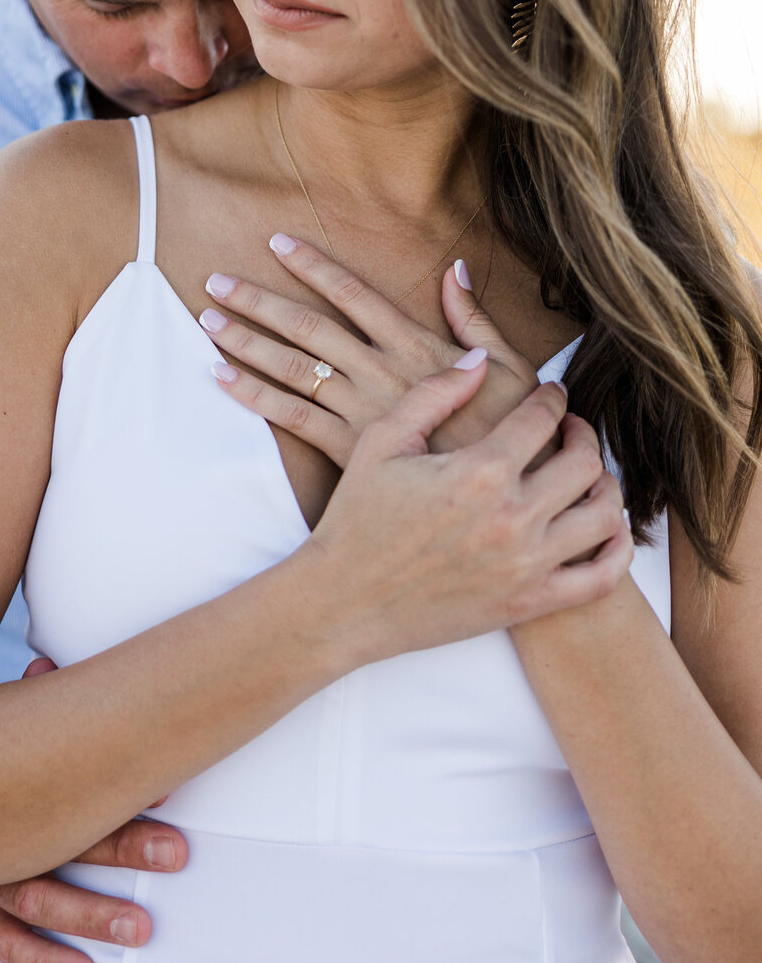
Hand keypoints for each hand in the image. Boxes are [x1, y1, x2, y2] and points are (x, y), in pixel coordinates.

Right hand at [0, 658, 186, 961]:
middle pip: (60, 843)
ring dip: (91, 918)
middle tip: (175, 853)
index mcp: (0, 782)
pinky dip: (40, 960)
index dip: (116, 787)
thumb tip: (45, 666)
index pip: (65, 786)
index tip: (167, 789)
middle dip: (121, 847)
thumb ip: (18, 699)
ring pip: (36, 903)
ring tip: (139, 930)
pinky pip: (5, 939)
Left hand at [201, 234, 538, 467]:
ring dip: (246, 342)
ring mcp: (361, 411)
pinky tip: (222, 378)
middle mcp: (380, 372)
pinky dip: (254, 396)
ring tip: (208, 321)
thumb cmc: (513, 431)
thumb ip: (474, 317)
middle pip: (308, 327)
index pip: (353, 295)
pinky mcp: (349, 450)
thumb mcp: (510, 367)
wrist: (502, 498)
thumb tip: (454, 267)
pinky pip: (292, 418)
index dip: (313, 266)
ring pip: (292, 368)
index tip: (276, 243)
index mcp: (416, 346)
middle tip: (216, 280)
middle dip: (259, 301)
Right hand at [294, 361, 632, 663]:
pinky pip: (601, 579)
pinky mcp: (530, 603)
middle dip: (583, 435)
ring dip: (605, 486)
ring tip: (587, 474)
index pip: (542, 418)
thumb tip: (480, 359)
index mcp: (479, 471)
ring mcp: (527, 565)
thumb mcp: (384, 441)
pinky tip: (604, 528)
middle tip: (570, 428)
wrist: (346, 601)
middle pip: (585, 462)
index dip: (552, 397)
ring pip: (604, 517)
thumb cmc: (358, 517)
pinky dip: (616, 550)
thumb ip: (435, 393)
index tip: (550, 393)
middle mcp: (513, 517)